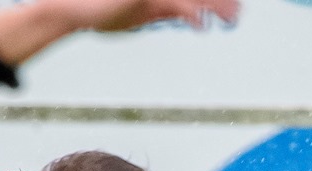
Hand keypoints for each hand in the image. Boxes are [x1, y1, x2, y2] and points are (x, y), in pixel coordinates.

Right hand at [64, 0, 238, 32]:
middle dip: (220, 1)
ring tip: (230, 19)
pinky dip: (190, 14)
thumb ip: (168, 11)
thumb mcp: (145, 12)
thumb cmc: (106, 10)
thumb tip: (195, 17)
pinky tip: (200, 27)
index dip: (214, 0)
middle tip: (238, 15)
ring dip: (214, 6)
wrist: (73, 9)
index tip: (234, 9)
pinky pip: (174, 3)